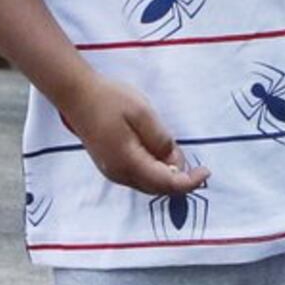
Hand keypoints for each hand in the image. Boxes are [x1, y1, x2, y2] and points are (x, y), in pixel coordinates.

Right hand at [52, 77, 205, 199]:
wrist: (77, 95)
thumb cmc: (110, 100)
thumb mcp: (143, 114)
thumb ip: (162, 140)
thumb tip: (175, 161)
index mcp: (129, 163)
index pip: (167, 183)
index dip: (190, 181)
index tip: (207, 170)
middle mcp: (120, 174)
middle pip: (158, 189)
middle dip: (180, 180)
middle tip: (196, 165)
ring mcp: (113, 172)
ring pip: (148, 185)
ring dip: (167, 177)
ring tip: (177, 156)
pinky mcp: (110, 166)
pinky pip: (139, 177)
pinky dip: (154, 172)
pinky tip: (159, 156)